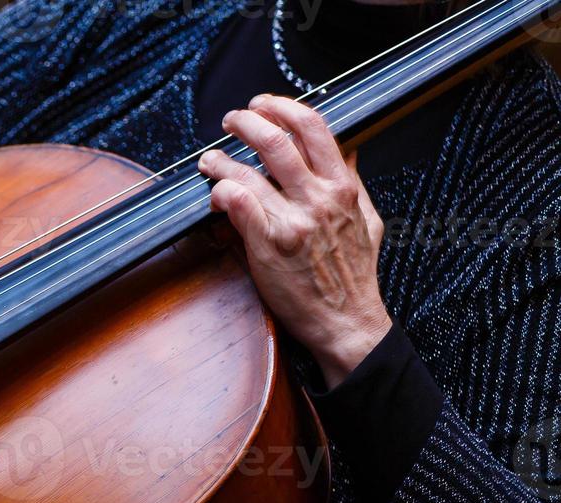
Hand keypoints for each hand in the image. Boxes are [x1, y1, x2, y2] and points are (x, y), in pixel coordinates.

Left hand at [198, 95, 391, 387]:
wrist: (347, 322)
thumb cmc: (354, 275)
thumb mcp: (369, 219)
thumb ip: (355, 182)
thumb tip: (350, 150)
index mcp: (342, 187)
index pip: (313, 127)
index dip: (282, 107)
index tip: (262, 105)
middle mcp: (318, 199)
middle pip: (276, 140)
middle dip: (246, 122)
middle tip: (230, 121)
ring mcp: (293, 222)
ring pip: (249, 172)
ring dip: (221, 159)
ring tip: (209, 159)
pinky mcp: (269, 246)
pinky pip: (237, 205)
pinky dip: (221, 191)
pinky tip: (214, 193)